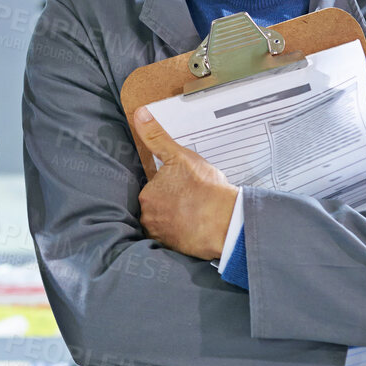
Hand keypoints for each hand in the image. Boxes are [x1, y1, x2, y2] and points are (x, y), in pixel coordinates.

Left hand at [132, 108, 238, 260]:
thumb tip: (140, 114)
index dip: (171, 187)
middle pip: (158, 208)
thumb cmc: (205, 189)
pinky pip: (176, 240)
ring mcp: (162, 237)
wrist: (226, 223)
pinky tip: (197, 228)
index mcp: (147, 196)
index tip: (185, 188)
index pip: (154, 190)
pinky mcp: (176, 251)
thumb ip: (157, 137)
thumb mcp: (180, 156)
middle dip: (173, 204)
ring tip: (197, 214)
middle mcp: (149, 218)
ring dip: (178, 220)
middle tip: (193, 200)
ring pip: (166, 224)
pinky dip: (184, 235)